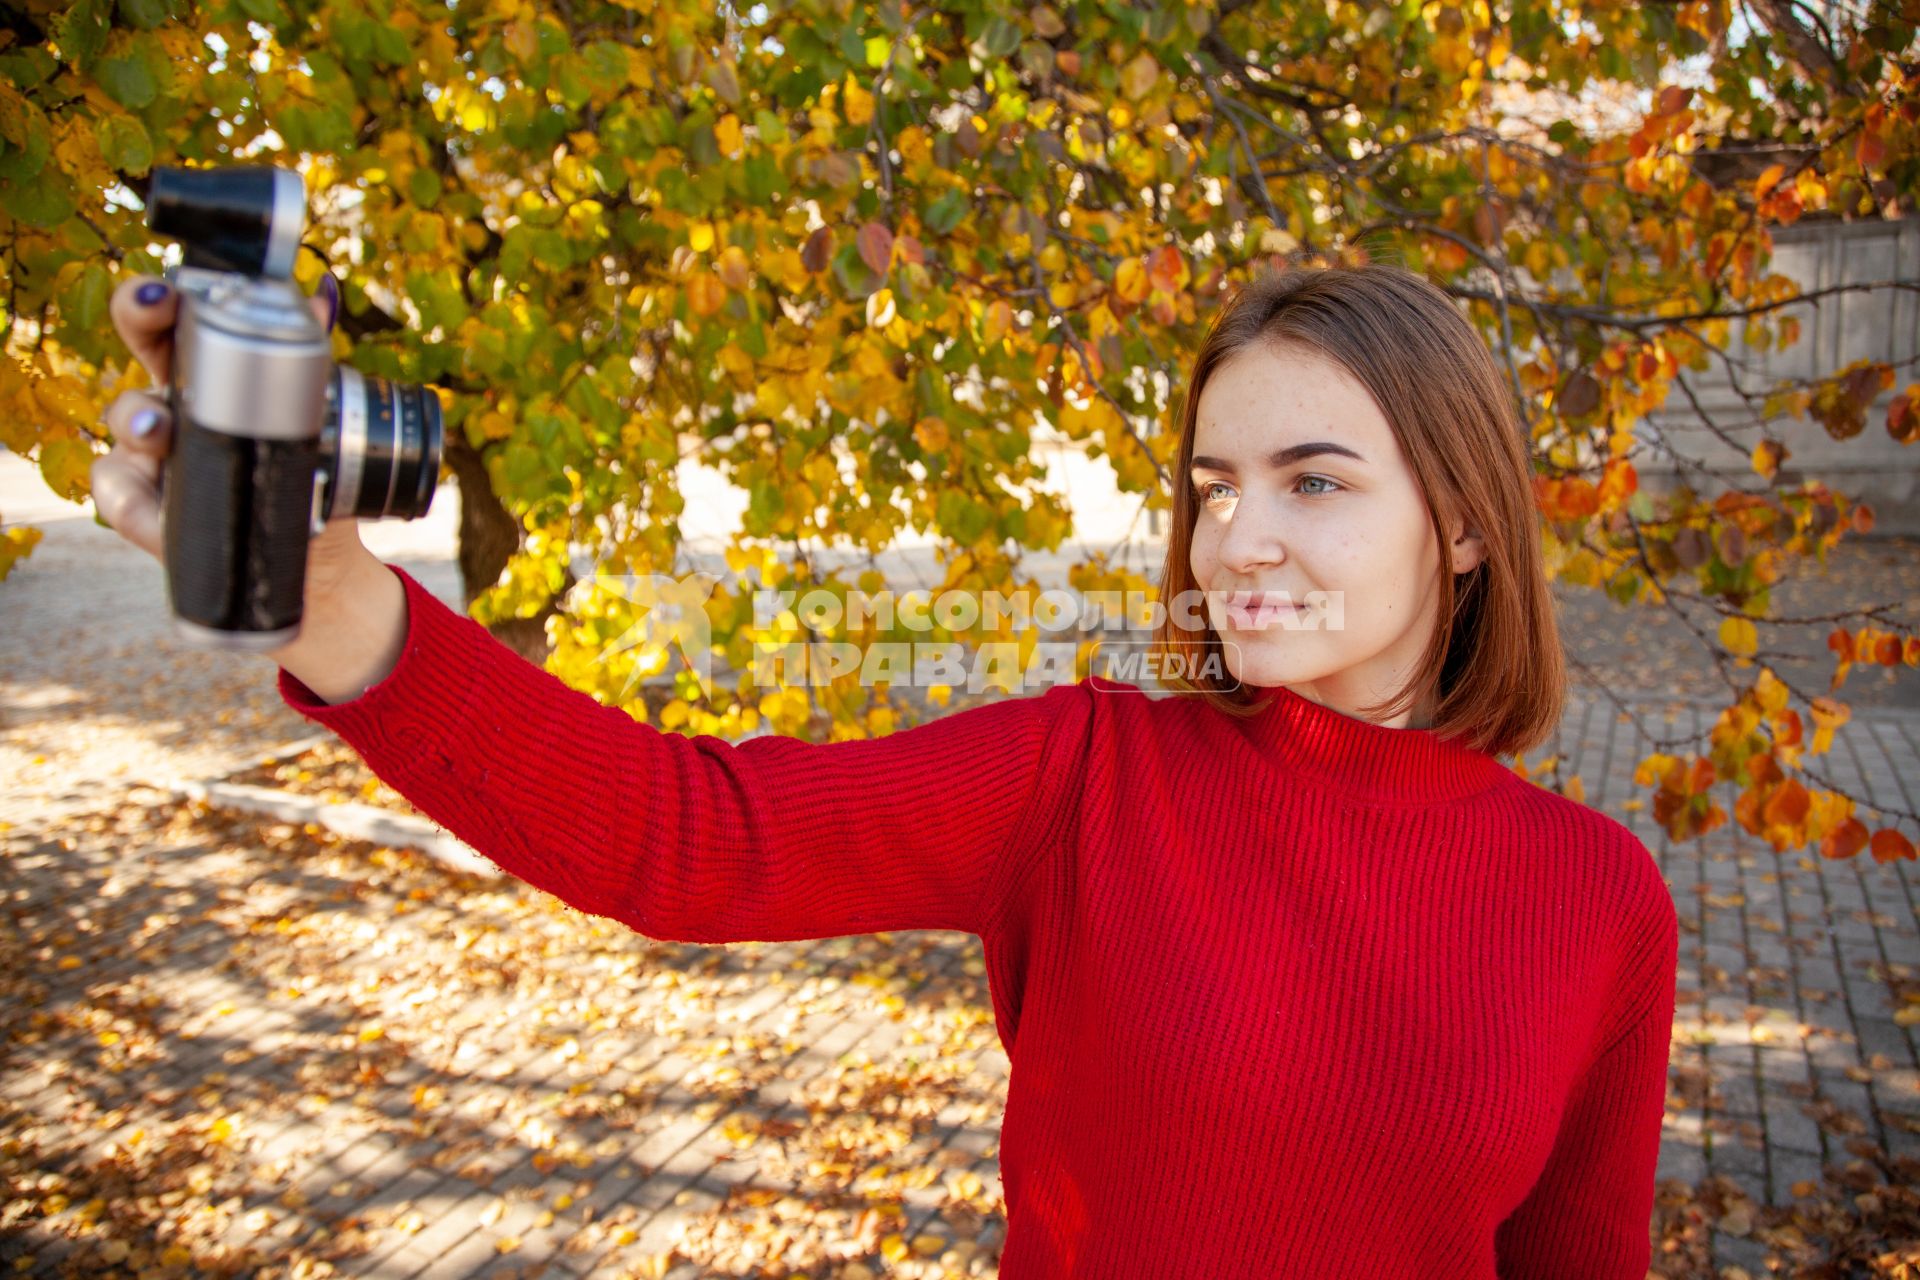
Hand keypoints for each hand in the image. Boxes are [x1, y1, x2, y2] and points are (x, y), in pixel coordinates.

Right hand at [91, 273, 370, 592]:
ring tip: (157, 432)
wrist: (313, 561)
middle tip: (153, 311)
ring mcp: (151, 452)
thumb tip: (319, 300)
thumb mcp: (315, 426)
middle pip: (140, 346)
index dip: (163, 297)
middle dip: (138, 315)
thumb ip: (308, 366)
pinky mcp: (140, 504)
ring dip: (139, 419)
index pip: (179, 322)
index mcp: (213, 376)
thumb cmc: (305, 481)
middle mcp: (176, 402)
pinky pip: (117, 492)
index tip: (168, 290)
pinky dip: (135, 502)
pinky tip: (155, 517)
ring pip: (125, 418)